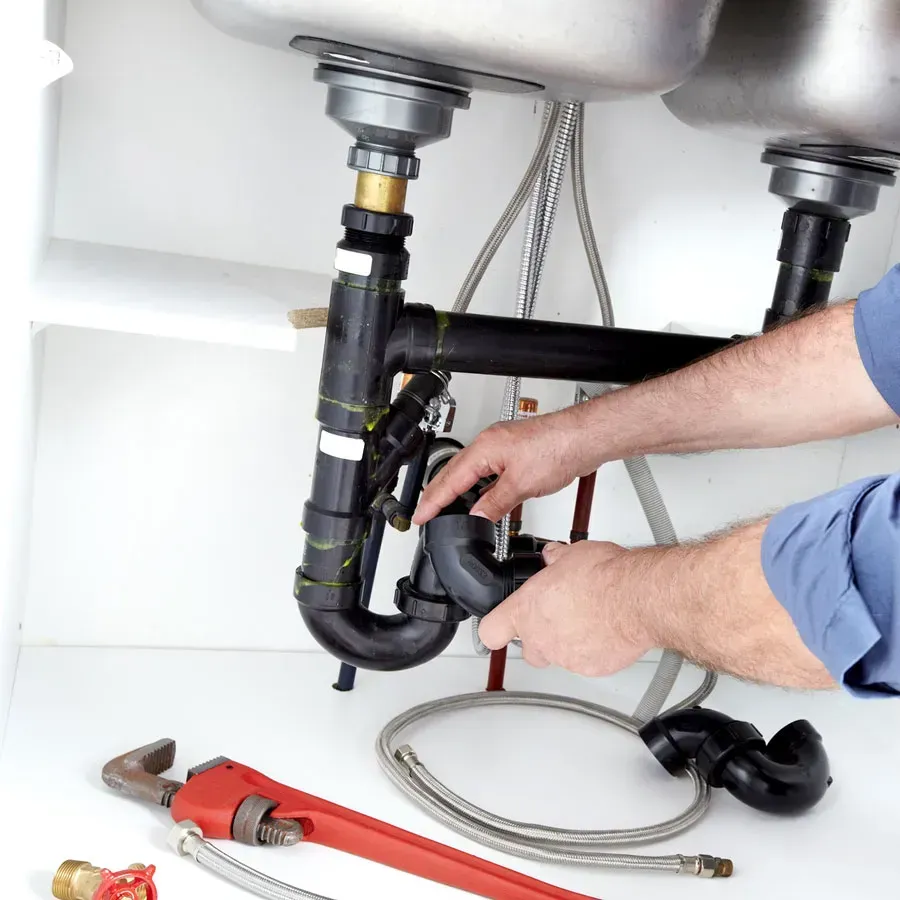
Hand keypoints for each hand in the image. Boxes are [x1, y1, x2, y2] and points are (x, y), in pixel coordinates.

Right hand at [413, 410, 593, 524]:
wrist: (584, 437)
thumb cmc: (558, 448)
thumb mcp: (521, 485)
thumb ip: (495, 503)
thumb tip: (477, 516)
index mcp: (484, 449)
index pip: (450, 480)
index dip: (433, 502)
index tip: (420, 516)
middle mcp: (489, 443)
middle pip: (453, 472)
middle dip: (436, 494)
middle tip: (424, 512)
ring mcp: (502, 445)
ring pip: (469, 470)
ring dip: (456, 489)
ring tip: (444, 507)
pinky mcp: (515, 450)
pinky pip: (485, 469)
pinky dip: (476, 484)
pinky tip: (479, 496)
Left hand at [478, 541, 655, 675]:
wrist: (636, 599)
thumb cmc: (605, 576)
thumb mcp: (572, 554)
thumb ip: (555, 560)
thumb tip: (554, 556)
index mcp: (526, 610)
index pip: (490, 631)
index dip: (495, 627)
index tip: (502, 623)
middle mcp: (541, 638)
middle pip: (527, 649)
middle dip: (539, 636)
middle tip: (556, 617)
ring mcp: (566, 657)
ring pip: (558, 656)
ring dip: (567, 642)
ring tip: (587, 620)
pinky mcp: (592, 668)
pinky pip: (586, 663)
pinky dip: (593, 651)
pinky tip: (605, 631)